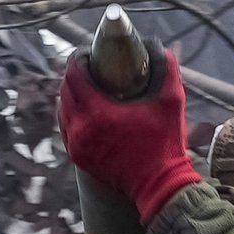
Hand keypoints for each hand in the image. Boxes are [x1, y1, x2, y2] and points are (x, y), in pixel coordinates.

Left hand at [57, 46, 201, 222]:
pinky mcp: (78, 158)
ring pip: (62, 110)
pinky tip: (83, 110)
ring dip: (70, 94)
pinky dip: (70, 115)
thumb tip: (164, 47)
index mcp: (99, 113)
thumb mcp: (171, 102)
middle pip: (64, 90)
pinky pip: (65, 129)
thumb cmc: (165, 144)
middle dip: (74, 74)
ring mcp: (77, 145)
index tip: (89, 53)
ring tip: (86, 86)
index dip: (78, 59)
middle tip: (88, 67)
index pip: (75, 75)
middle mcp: (81, 129)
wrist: (159, 186)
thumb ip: (166, 69)